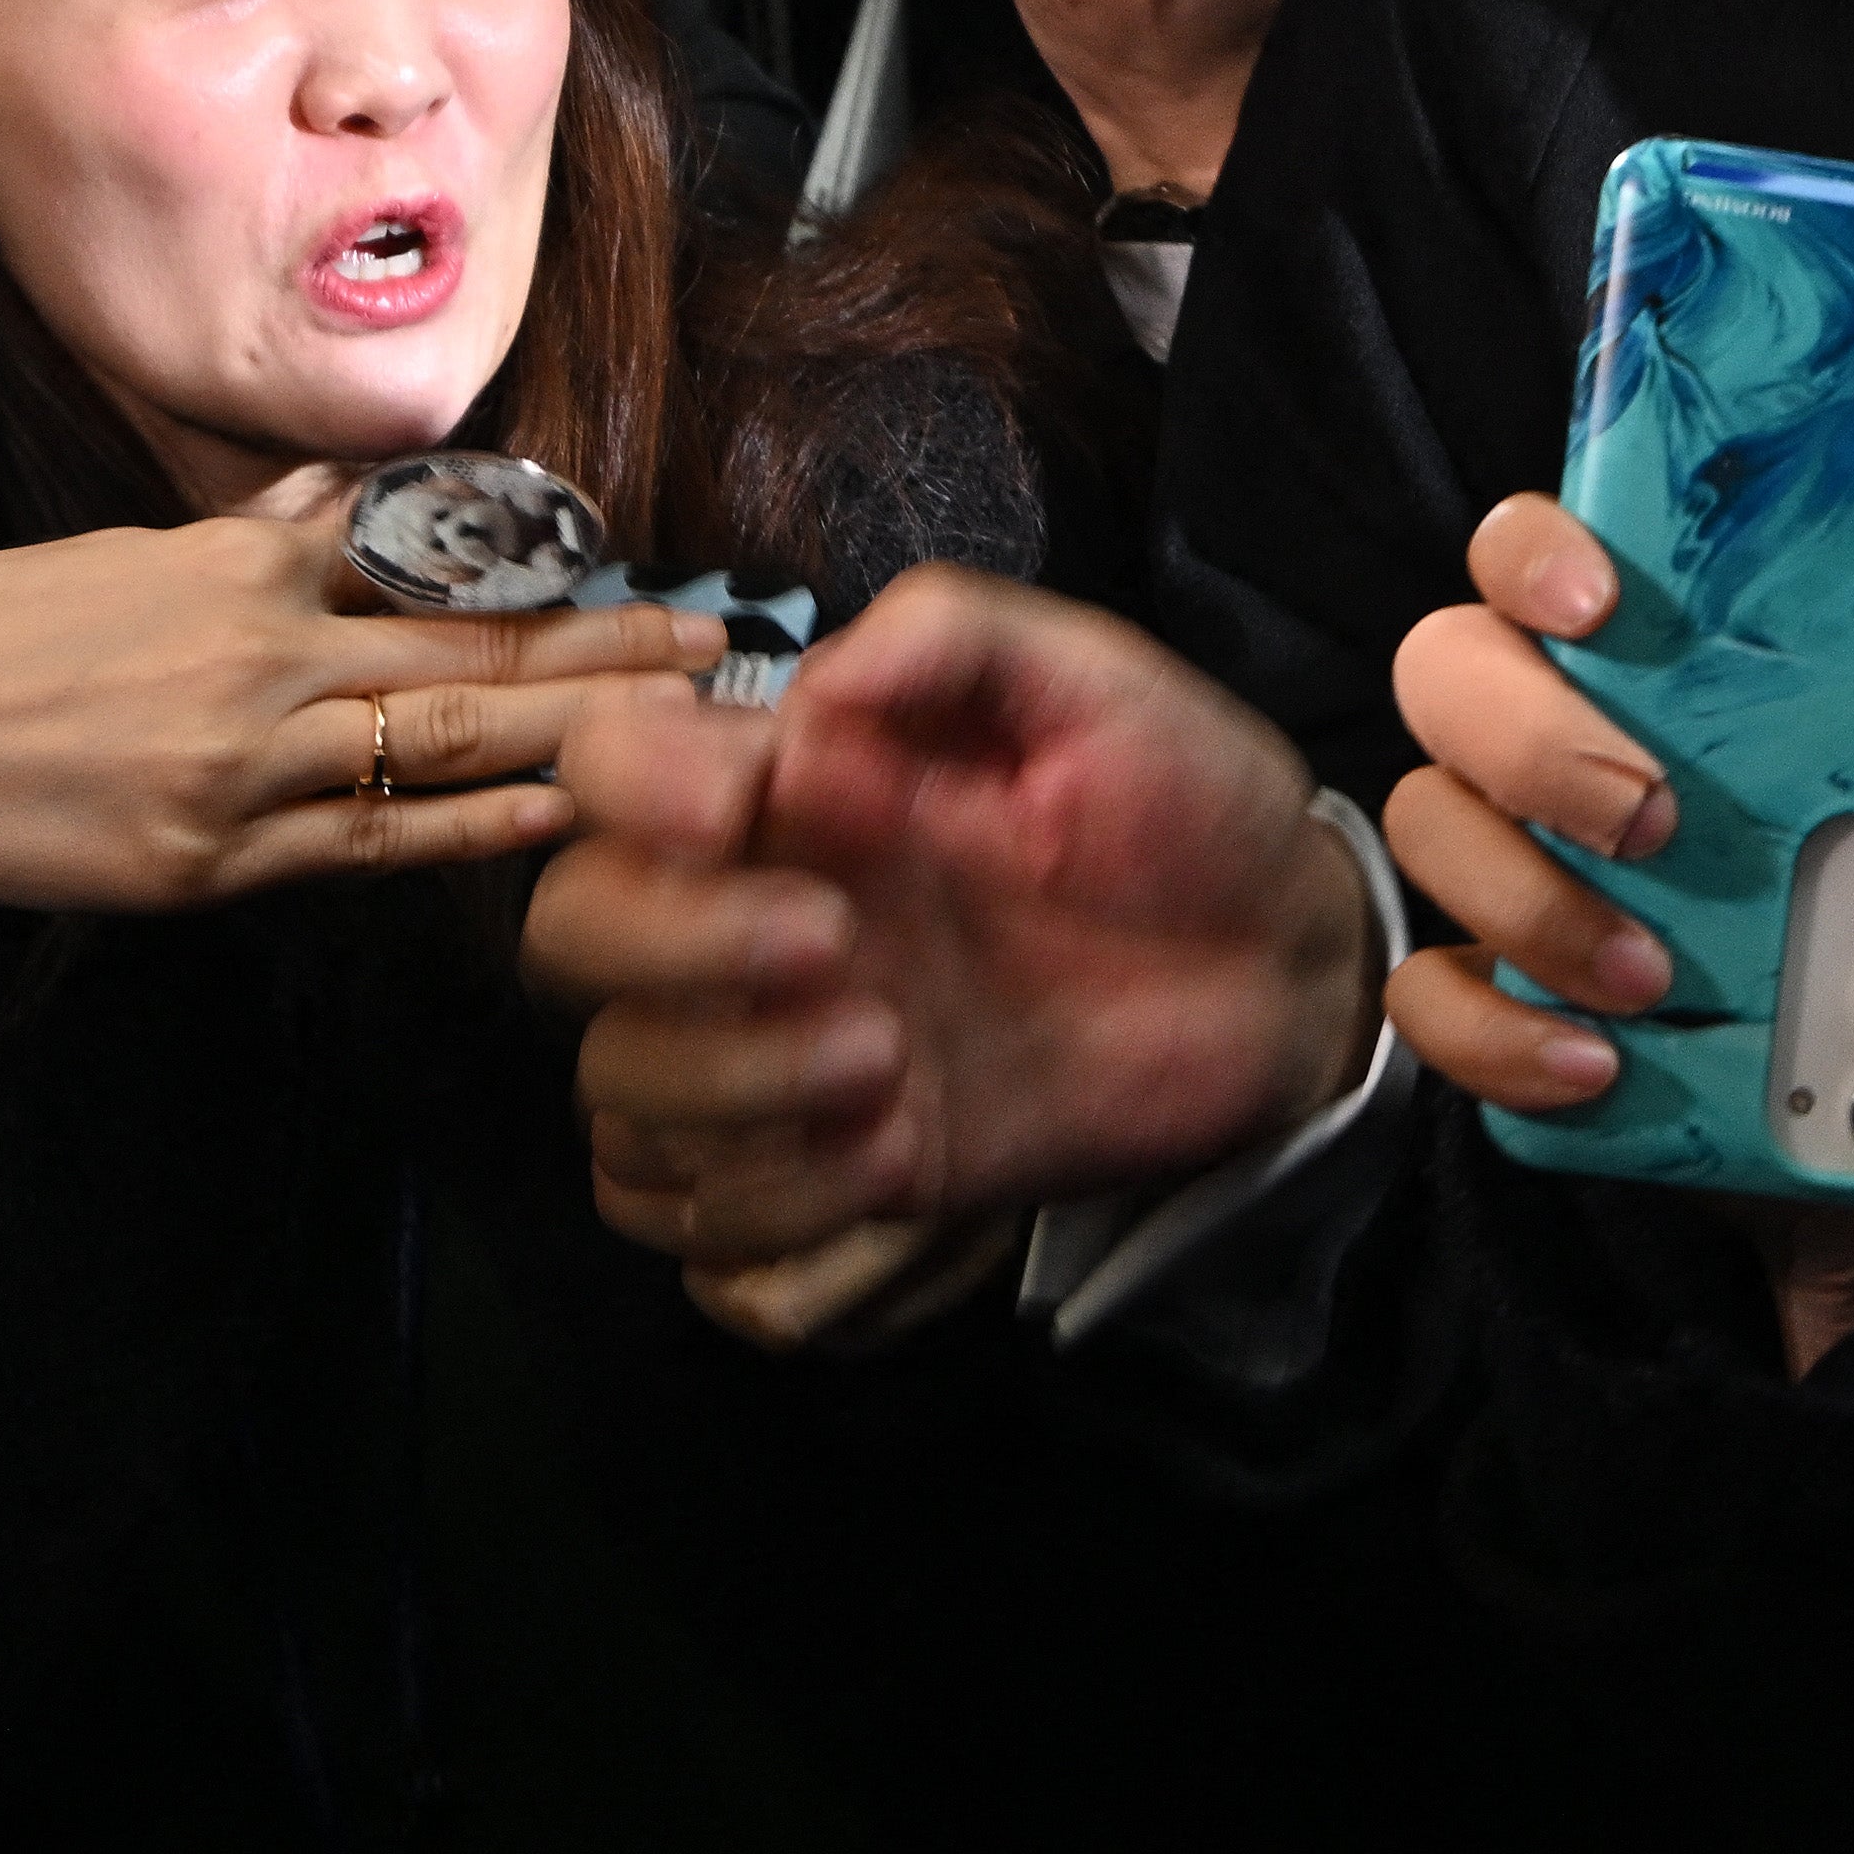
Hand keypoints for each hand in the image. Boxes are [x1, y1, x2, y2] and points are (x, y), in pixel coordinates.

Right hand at [0, 471, 718, 1021]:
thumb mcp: (125, 557)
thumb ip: (247, 539)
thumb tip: (337, 502)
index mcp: (240, 571)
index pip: (431, 563)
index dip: (552, 566)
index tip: (647, 560)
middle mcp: (257, 661)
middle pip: (470, 646)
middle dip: (608, 645)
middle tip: (722, 640)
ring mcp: (235, 770)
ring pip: (438, 744)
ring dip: (572, 733)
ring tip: (685, 732)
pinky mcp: (204, 862)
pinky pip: (361, 847)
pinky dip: (464, 830)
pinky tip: (552, 819)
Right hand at [529, 568, 1381, 1265]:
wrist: (1282, 968)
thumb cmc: (1187, 806)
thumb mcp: (1094, 682)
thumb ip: (956, 636)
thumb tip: (820, 678)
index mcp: (802, 779)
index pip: (609, 763)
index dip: (625, 784)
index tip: (730, 808)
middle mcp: (759, 907)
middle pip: (571, 934)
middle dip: (668, 948)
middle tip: (834, 945)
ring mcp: (784, 1046)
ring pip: (615, 1092)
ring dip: (725, 1088)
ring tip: (891, 1059)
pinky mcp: (834, 1164)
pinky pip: (699, 1217)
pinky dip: (777, 1197)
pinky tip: (895, 1151)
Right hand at [1379, 493, 1853, 1372]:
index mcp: (1701, 660)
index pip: (1554, 547)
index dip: (1541, 548)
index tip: (1603, 599)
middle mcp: (1591, 739)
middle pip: (1452, 668)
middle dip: (1530, 736)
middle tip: (1651, 814)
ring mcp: (1539, 869)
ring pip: (1435, 827)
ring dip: (1530, 903)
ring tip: (1655, 979)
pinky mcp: (1516, 1002)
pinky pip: (1434, 1001)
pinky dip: (1501, 1037)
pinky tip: (1602, 1066)